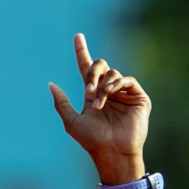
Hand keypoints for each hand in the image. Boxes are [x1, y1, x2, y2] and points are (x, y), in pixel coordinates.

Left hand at [48, 34, 150, 180]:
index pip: (86, 68)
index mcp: (92, 94)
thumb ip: (61, 103)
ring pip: (112, 73)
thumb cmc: (92, 141)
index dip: (82, 51)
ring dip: (103, 86)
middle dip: (91, 72)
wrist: (112, 152)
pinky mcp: (138, 97)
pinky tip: (109, 94)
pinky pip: (126, 81)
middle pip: (99, 66)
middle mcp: (108, 91)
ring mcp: (124, 93)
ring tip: (99, 104)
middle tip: (87, 89)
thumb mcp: (71, 122)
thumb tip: (50, 84)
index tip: (77, 36)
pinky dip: (116, 84)